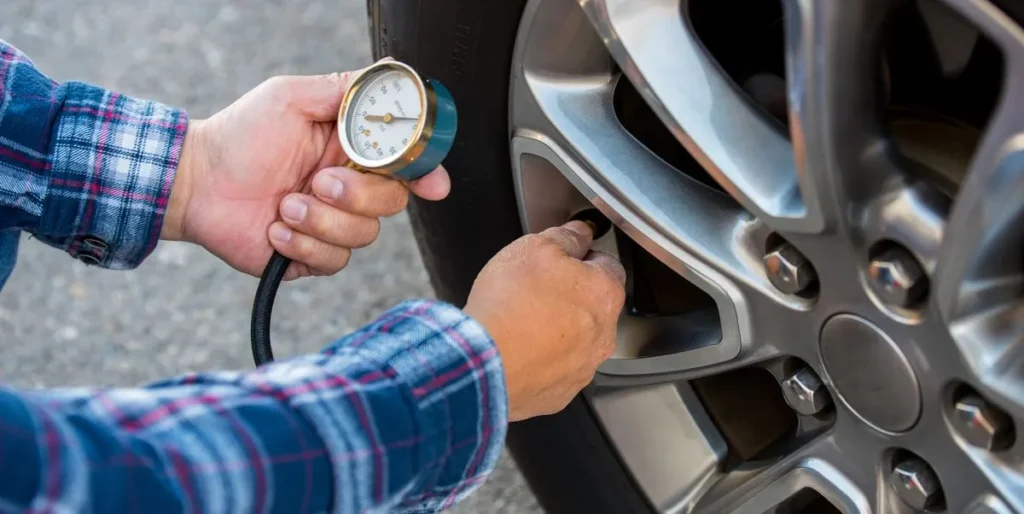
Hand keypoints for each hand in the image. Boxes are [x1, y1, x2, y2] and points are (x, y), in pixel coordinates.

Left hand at [164, 64, 450, 278]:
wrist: (196, 183)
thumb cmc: (239, 136)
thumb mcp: (292, 98)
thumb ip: (343, 90)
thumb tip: (389, 77)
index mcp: (352, 151)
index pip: (405, 164)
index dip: (425, 173)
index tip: (432, 184)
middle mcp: (349, 189)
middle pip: (392, 201)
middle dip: (357, 194)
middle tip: (318, 181)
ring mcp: (333, 224)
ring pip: (363, 235)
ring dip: (319, 220)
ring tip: (283, 205)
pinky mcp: (313, 256)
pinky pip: (333, 260)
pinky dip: (300, 244)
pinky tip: (274, 229)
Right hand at [464, 221, 625, 420]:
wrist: (483, 361)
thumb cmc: (511, 304)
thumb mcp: (536, 247)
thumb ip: (566, 237)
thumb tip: (579, 233)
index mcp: (605, 294)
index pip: (607, 266)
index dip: (581, 258)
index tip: (560, 259)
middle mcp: (603, 335)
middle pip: (592, 307)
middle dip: (568, 297)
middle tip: (534, 291)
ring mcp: (582, 368)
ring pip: (575, 342)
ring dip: (555, 331)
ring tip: (521, 323)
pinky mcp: (559, 393)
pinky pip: (554, 371)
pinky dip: (540, 360)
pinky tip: (517, 350)